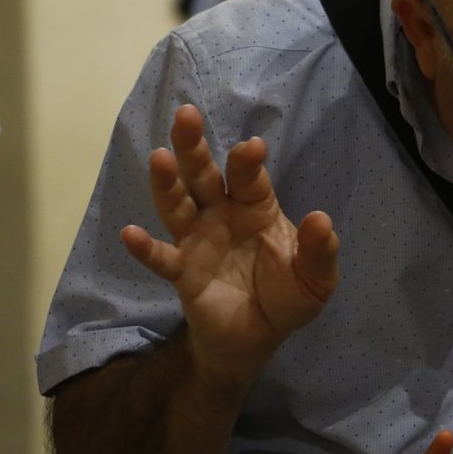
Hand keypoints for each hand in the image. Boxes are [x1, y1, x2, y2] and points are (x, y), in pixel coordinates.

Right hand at [120, 105, 338, 388]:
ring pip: (178, 205)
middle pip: (204, 175)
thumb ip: (320, 251)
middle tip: (186, 114)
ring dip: (167, 183)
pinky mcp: (183, 272)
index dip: (247, 161)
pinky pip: (163, 258)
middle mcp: (221, 214)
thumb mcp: (316, 280)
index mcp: (256, 206)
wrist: (258, 339)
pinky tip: (130, 234)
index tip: (251, 147)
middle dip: (194, 147)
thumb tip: (321, 218)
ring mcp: (198, 240)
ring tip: (159, 157)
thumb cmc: (287, 296)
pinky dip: (146, 248)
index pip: (248, 177)